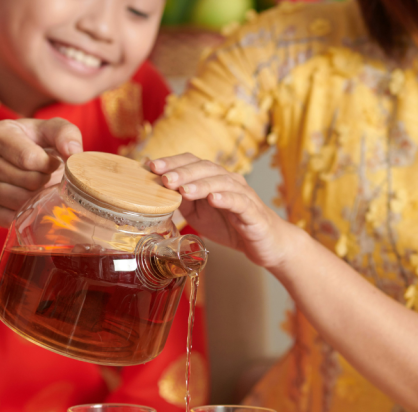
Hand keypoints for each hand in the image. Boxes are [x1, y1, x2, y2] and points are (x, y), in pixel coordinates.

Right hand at [0, 118, 83, 226]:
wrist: (18, 158)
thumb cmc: (37, 141)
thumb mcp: (52, 129)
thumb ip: (66, 134)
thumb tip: (74, 152)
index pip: (29, 159)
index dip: (50, 164)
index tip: (54, 162)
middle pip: (28, 181)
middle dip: (46, 180)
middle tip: (47, 175)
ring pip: (21, 201)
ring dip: (39, 196)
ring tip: (40, 185)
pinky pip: (12, 217)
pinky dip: (28, 212)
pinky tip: (31, 200)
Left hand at [148, 153, 302, 268]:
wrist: (266, 244)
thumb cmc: (232, 226)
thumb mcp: (199, 213)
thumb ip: (181, 201)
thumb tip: (155, 191)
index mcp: (214, 179)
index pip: (192, 162)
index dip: (172, 161)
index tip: (150, 165)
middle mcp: (229, 181)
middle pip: (205, 168)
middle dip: (182, 172)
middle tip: (163, 178)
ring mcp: (243, 195)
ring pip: (221, 182)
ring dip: (200, 184)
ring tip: (183, 189)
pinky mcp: (254, 212)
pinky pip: (240, 202)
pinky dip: (226, 198)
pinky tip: (214, 199)